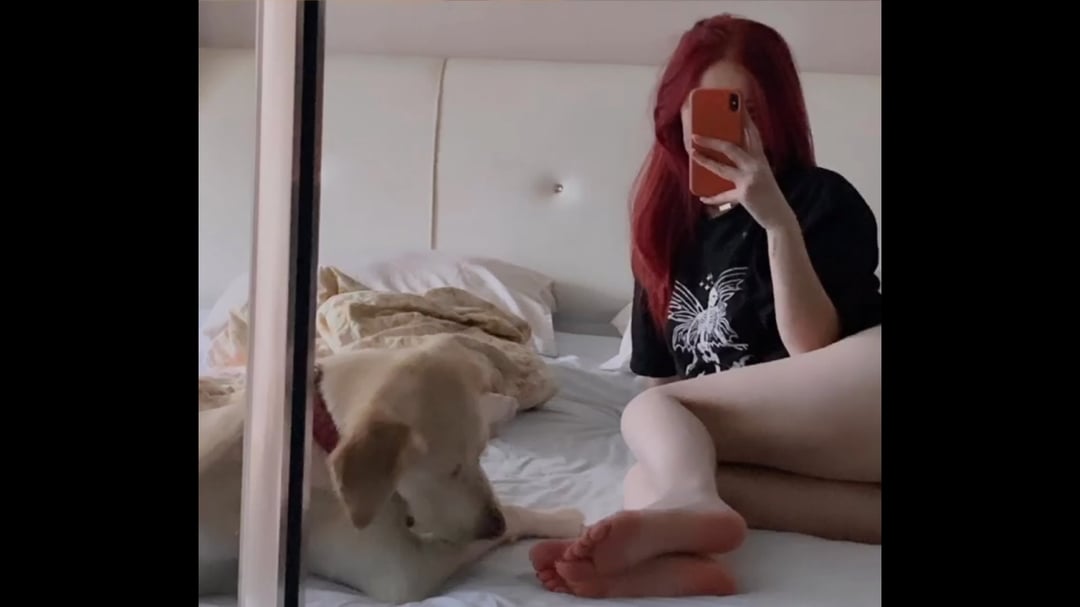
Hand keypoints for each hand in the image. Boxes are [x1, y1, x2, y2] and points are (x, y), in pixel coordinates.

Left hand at [691, 115, 795, 231]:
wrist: (780, 216)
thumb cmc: (768, 195)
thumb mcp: (760, 176)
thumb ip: (745, 167)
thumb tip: (720, 161)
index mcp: (761, 158)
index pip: (752, 133)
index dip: (745, 118)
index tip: (737, 104)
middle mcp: (757, 165)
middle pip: (731, 147)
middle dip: (712, 140)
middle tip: (695, 134)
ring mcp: (751, 179)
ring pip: (723, 167)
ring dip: (705, 160)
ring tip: (692, 153)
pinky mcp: (745, 194)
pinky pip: (724, 195)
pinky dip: (712, 197)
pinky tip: (702, 197)